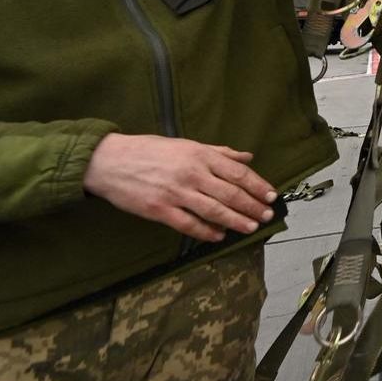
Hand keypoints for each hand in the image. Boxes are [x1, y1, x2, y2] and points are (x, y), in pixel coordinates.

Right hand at [82, 134, 277, 242]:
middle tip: (266, 215)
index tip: (271, 195)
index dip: (257, 185)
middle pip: (230, 193)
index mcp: (200, 155)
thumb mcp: (186, 144)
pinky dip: (206, 232)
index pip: (237, 171)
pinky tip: (219, 236)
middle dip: (252, 206)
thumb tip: (247, 156)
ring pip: (214, 210)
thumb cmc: (150, 150)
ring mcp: (175, 193)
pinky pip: (188, 225)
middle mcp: (191, 173)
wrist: (109, 161)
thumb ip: (218, 152)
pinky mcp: (159, 210)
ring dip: (236, 221)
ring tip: (251, 227)